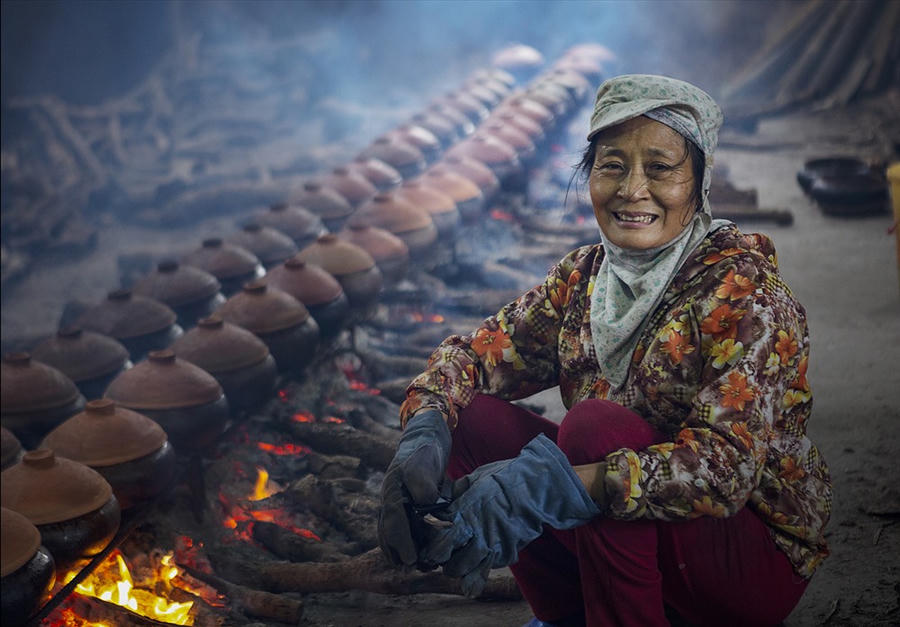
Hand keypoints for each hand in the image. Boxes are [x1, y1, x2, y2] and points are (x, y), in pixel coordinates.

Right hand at [378, 409, 451, 565]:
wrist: (424, 442)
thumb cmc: (425, 453)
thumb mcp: (425, 464)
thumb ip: (424, 485)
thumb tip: (425, 506)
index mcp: (392, 492)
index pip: (394, 522)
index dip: (402, 543)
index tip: (412, 560)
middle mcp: (389, 502)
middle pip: (389, 535)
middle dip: (401, 553)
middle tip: (417, 568)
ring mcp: (395, 507)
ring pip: (393, 536)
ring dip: (405, 552)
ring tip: (422, 565)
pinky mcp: (404, 510)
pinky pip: (402, 532)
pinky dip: (410, 544)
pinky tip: (423, 554)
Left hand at [420, 434, 600, 596]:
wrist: (535, 487)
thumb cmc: (504, 478)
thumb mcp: (475, 478)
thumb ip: (457, 493)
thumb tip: (444, 501)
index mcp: (466, 514)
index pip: (442, 541)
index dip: (433, 547)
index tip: (429, 546)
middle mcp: (477, 533)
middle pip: (451, 563)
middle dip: (444, 562)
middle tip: (442, 556)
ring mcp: (493, 546)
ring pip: (468, 571)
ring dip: (459, 569)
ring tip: (457, 562)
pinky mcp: (508, 552)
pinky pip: (488, 567)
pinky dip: (481, 567)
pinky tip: (479, 559)